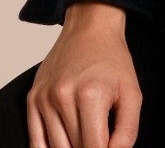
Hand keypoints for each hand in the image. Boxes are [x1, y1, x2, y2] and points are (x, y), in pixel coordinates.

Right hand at [26, 1, 141, 147]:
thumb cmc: (112, 59)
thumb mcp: (132, 92)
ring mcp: (44, 99)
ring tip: (86, 132)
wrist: (90, 28)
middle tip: (100, 135)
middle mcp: (62, 97)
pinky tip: (64, 141)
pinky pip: (35, 142)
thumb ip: (127, 131)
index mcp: (90, 96)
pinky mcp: (32, 99)